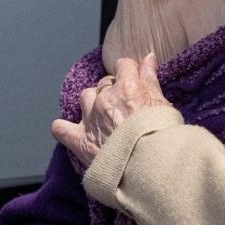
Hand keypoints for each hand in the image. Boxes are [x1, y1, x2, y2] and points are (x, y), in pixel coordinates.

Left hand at [51, 53, 169, 165]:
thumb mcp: (163, 104)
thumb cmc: (161, 138)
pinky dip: (63, 129)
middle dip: (112, 90)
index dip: (129, 72)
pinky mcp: (81, 141)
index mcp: (127, 88)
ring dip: (92, 103)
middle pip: (104, 83)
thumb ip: (151, 78)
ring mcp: (91, 119)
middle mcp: (105, 99)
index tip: (132, 80)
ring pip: (85, 98)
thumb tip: (147, 57)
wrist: (150, 168)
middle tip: (124, 106)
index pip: (124, 65)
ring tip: (103, 116)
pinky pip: (61, 129)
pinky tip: (69, 130)